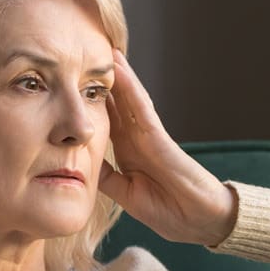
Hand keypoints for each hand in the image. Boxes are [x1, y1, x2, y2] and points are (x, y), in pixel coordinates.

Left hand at [98, 50, 236, 245]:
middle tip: (80, 54)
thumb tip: (81, 163)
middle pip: (115, 103)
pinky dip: (130, 88)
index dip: (89, 103)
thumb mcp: (127, 195)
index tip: (69, 85)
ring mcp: (149, 136)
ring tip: (100, 48)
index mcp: (128, 154)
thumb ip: (108, 178)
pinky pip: (142, 109)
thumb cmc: (170, 212)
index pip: (106, 122)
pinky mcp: (160, 139)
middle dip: (100, 81)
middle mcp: (138, 140)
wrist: (201, 222)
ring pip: (127, 99)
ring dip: (115, 74)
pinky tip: (119, 68)